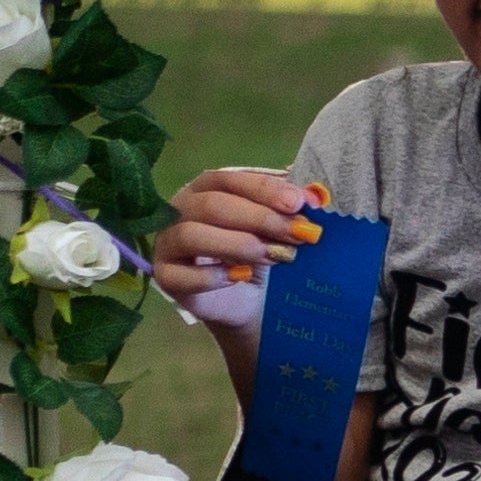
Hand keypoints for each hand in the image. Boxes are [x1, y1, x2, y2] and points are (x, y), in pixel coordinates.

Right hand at [152, 167, 319, 335]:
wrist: (250, 301)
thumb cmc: (262, 254)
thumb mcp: (280, 228)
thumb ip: (290, 209)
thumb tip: (314, 195)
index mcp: (206, 189)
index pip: (228, 179)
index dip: (263, 189)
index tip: (298, 203)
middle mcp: (180, 211)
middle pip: (212, 205)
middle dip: (260, 218)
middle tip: (298, 233)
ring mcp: (168, 244)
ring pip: (191, 235)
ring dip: (238, 244)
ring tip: (275, 255)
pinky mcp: (166, 277)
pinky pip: (180, 274)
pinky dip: (212, 276)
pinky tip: (241, 276)